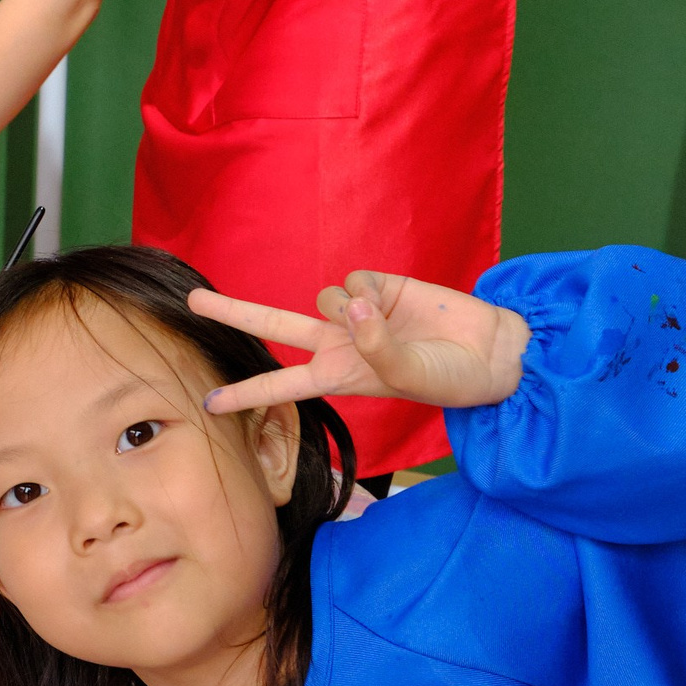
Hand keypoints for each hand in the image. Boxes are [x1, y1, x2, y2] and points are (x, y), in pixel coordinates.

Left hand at [191, 271, 530, 415]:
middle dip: (232, 312)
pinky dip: (368, 292)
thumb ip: (374, 345)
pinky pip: (353, 281)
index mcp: (336, 377)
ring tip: (380, 323)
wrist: (493, 352)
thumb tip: (349, 304)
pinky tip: (391, 303)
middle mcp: (336, 344)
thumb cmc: (450, 378)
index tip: (205, 404)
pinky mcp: (377, 286)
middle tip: (192, 303)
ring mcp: (354, 314)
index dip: (244, 395)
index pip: (279, 388)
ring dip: (344, 309)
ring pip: (320, 298)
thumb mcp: (407, 377)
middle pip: (271, 326)